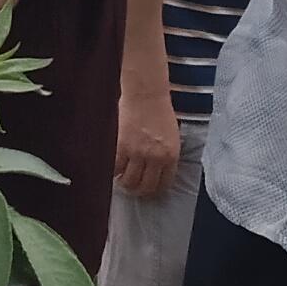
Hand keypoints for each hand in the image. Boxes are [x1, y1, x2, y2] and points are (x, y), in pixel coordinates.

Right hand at [115, 81, 179, 199]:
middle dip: (139, 191)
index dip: (155, 190)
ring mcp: (138, 153)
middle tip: (134, 188)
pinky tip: (114, 169)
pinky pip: (116, 168)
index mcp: (171, 155)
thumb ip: (166, 155)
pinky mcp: (122, 147)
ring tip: (122, 179)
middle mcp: (155, 158)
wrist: (146, 93)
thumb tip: (156, 170)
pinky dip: (114, 172)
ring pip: (129, 181)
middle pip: (145, 187)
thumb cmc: (160, 110)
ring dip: (125, 183)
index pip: (163, 184)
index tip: (149, 189)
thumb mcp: (172, 136)